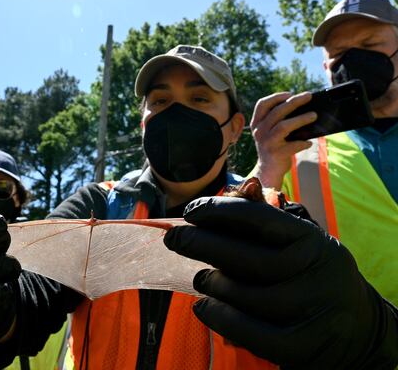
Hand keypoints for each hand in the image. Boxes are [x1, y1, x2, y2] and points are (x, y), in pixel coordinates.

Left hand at [164, 197, 397, 368]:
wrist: (358, 332)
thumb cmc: (310, 278)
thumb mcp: (299, 245)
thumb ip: (267, 221)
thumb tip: (239, 187)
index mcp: (312, 241)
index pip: (261, 219)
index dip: (220, 211)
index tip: (191, 211)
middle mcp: (317, 272)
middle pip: (249, 258)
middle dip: (202, 244)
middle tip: (174, 240)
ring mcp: (312, 310)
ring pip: (246, 295)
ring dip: (212, 284)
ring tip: (200, 279)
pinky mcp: (303, 346)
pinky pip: (250, 331)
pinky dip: (219, 317)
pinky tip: (203, 307)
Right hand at [250, 92, 315, 188]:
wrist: (268, 170)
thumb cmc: (274, 146)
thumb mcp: (270, 132)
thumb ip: (278, 120)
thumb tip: (302, 107)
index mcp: (257, 124)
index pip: (262, 105)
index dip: (275, 97)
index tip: (290, 93)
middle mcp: (259, 132)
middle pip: (277, 112)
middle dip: (294, 102)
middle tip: (308, 96)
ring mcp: (267, 143)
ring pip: (284, 126)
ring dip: (300, 119)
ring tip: (314, 115)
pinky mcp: (276, 154)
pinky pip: (292, 146)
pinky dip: (302, 143)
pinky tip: (308, 143)